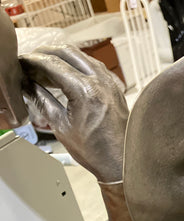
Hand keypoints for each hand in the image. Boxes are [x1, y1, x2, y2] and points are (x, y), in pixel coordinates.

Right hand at [20, 45, 127, 181]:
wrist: (119, 164)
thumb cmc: (96, 152)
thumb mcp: (61, 127)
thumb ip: (42, 100)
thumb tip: (28, 85)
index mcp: (85, 92)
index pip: (52, 64)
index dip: (33, 61)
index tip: (24, 63)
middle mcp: (101, 83)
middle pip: (66, 53)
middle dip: (46, 54)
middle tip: (32, 63)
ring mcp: (111, 84)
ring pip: (81, 56)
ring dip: (62, 58)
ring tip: (47, 70)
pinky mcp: (116, 89)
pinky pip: (94, 67)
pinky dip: (78, 65)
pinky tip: (69, 75)